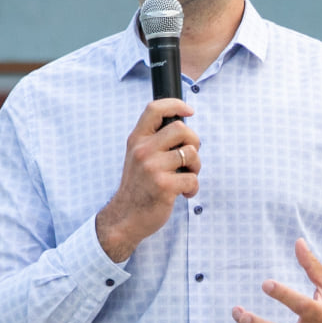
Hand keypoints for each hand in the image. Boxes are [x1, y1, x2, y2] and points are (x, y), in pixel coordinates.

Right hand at [95, 97, 199, 262]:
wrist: (125, 218)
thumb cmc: (139, 187)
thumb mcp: (138, 158)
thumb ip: (154, 142)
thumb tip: (184, 126)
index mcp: (137, 140)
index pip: (154, 109)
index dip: (175, 104)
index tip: (189, 111)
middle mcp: (143, 150)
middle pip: (181, 129)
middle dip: (194, 142)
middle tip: (189, 159)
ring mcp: (152, 168)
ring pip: (192, 153)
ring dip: (196, 167)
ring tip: (186, 177)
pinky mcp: (164, 186)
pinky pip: (193, 178)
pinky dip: (193, 188)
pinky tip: (184, 194)